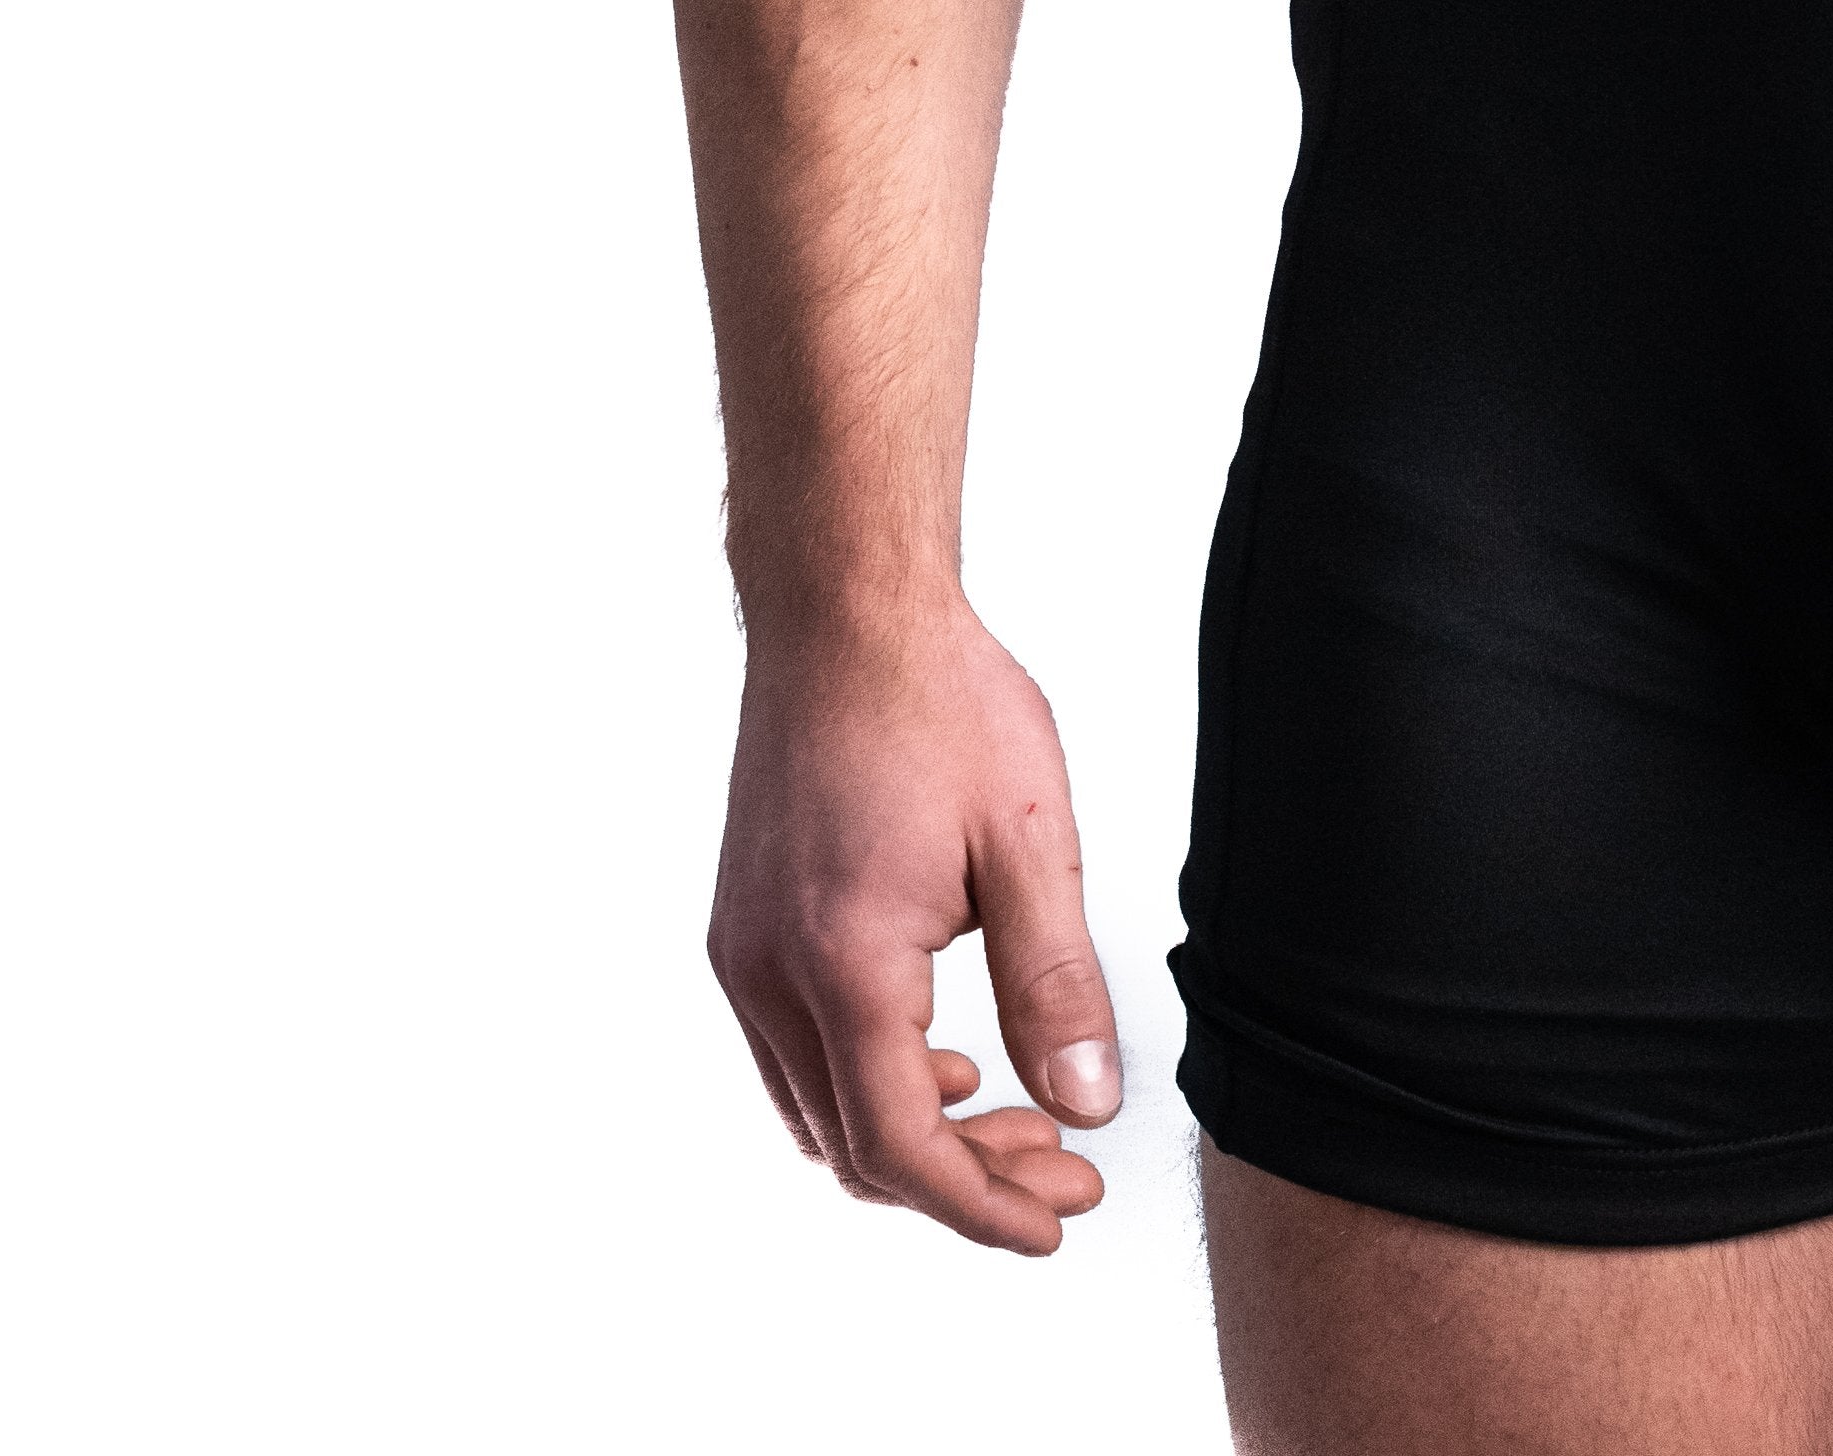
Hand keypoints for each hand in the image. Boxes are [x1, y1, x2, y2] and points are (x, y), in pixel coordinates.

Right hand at [707, 599, 1123, 1253]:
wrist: (847, 612)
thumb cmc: (943, 703)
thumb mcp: (1027, 841)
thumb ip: (1057, 983)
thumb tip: (1089, 1106)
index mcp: (843, 961)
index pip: (902, 1145)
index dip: (981, 1205)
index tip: (1056, 1219)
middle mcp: (770, 974)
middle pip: (855, 1147)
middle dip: (963, 1179)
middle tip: (1063, 1174)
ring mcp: (743, 953)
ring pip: (818, 1110)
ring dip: (915, 1137)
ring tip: (1019, 1122)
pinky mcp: (744, 927)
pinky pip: (797, 1052)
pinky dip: (870, 1083)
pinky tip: (948, 1057)